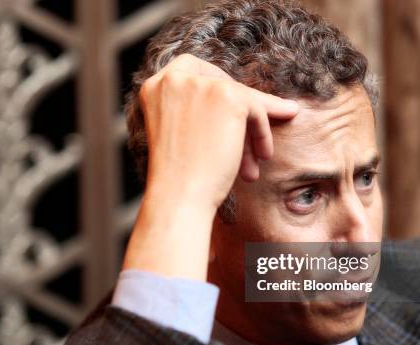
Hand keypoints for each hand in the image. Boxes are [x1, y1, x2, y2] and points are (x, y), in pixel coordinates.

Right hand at [123, 54, 297, 280]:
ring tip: (258, 158)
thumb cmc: (181, 176)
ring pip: (242, 98)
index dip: (218, 88)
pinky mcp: (228, 95)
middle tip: (256, 139)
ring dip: (254, 129)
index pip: (195, 71)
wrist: (179, 197)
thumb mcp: (187, 133)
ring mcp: (200, 84)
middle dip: (243, 112)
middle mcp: (174, 79)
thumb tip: (263, 99)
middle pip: (222, 84)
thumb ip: (203, 108)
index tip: (235, 110)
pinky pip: (256, 109)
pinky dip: (262, 133)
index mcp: (156, 86)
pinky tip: (262, 157)